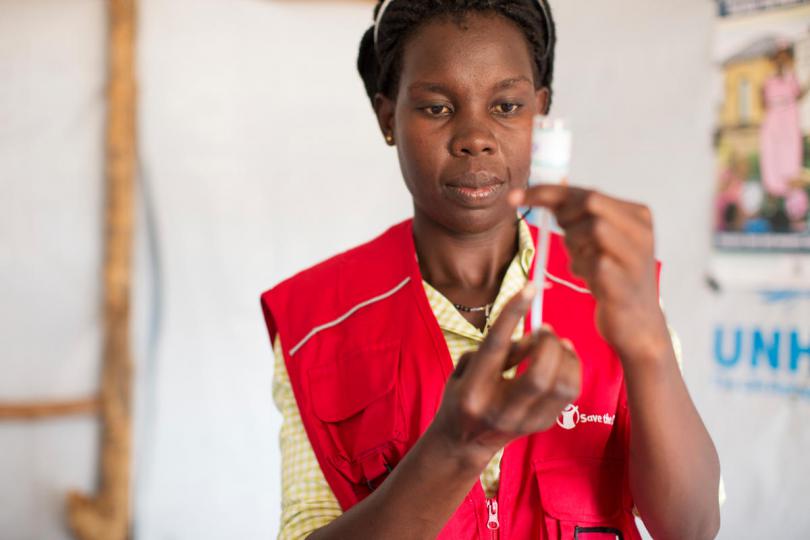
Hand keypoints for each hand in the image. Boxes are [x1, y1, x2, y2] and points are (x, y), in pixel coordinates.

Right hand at [429, 284, 580, 468]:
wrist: (463, 442)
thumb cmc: (461, 396)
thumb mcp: (466, 368)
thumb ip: (498, 350)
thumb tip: (534, 336)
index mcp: (473, 389)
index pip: (496, 346)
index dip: (514, 312)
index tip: (530, 287)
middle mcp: (499, 409)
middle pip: (539, 374)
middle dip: (548, 344)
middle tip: (545, 330)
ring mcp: (522, 422)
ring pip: (561, 386)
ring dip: (565, 356)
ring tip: (556, 343)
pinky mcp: (540, 426)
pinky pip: (569, 394)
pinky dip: (572, 369)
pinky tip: (563, 357)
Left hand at [509, 185, 668, 361]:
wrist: (638, 326)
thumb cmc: (613, 279)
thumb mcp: (600, 241)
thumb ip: (578, 215)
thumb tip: (549, 190)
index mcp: (638, 215)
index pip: (588, 192)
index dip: (548, 191)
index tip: (515, 196)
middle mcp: (642, 231)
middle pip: (590, 203)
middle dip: (566, 218)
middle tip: (566, 240)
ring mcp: (636, 256)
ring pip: (592, 228)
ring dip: (575, 245)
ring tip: (584, 263)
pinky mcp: (624, 281)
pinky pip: (590, 263)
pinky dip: (581, 269)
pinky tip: (591, 280)